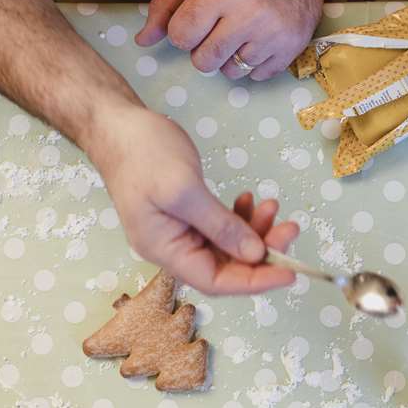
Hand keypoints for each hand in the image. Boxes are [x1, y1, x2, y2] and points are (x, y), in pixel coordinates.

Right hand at [88, 105, 297, 294]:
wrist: (117, 125)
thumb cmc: (143, 154)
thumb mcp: (184, 189)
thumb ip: (220, 225)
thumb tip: (255, 254)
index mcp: (164, 250)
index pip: (216, 281)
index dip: (255, 282)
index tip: (289, 273)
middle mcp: (172, 248)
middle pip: (225, 266)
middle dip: (262, 251)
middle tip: (291, 228)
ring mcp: (178, 232)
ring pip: (226, 246)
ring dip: (254, 231)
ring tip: (271, 205)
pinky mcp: (186, 215)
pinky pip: (219, 228)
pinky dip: (239, 217)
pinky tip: (249, 200)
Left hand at [138, 0, 323, 82]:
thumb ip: (164, 4)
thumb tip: (143, 41)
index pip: (181, 37)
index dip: (183, 29)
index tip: (196, 16)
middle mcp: (249, 16)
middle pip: (204, 61)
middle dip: (203, 47)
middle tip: (217, 25)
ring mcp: (273, 35)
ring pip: (231, 72)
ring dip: (228, 56)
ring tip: (239, 31)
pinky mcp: (292, 48)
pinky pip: (257, 76)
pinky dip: (252, 63)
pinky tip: (257, 38)